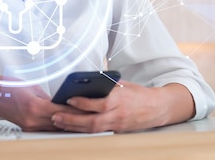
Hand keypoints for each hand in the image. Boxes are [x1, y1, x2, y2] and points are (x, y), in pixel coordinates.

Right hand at [0, 83, 82, 130]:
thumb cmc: (8, 86)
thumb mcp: (32, 87)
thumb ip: (48, 98)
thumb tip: (62, 102)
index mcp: (34, 107)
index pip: (63, 111)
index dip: (78, 110)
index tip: (89, 108)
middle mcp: (32, 120)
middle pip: (61, 122)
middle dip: (76, 119)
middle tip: (91, 115)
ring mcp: (29, 126)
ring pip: (55, 128)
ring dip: (68, 124)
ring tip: (82, 120)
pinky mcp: (27, 128)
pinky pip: (46, 128)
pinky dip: (57, 125)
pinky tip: (65, 122)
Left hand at [50, 81, 194, 132]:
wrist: (158, 108)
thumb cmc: (138, 93)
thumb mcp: (123, 85)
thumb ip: (106, 86)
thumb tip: (86, 83)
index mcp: (120, 99)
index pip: (99, 103)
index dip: (83, 103)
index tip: (69, 99)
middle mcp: (118, 114)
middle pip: (92, 121)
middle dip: (72, 120)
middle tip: (56, 117)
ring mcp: (117, 125)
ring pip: (92, 129)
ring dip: (74, 127)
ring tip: (59, 122)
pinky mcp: (117, 131)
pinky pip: (97, 132)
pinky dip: (83, 130)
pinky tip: (72, 127)